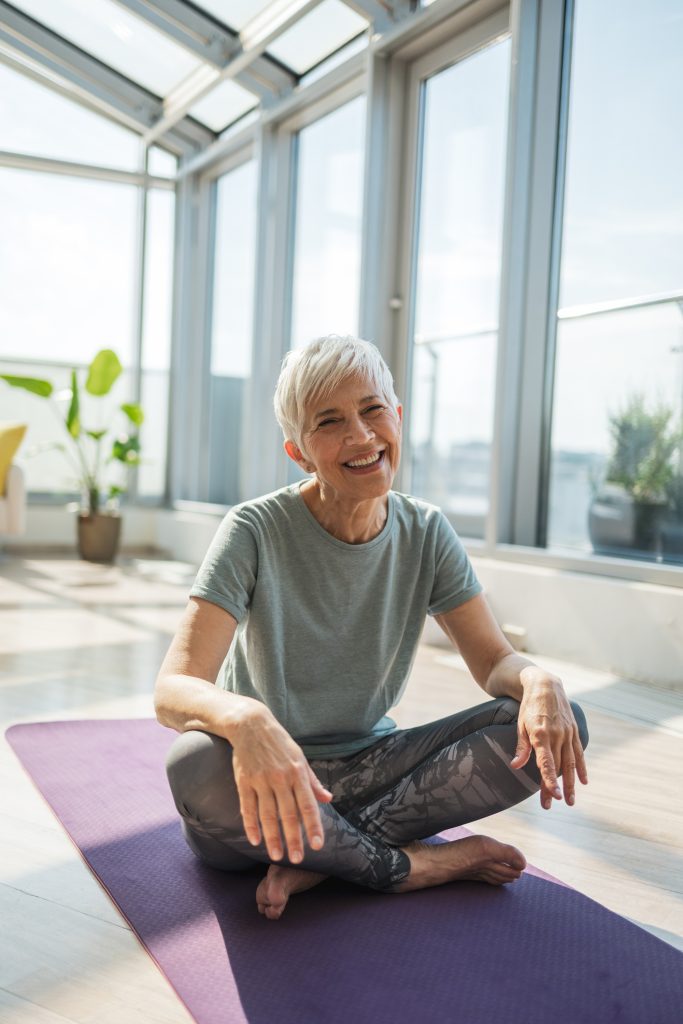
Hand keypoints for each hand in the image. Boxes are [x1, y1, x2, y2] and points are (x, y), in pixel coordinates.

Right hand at [231, 707, 332, 862]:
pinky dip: (251, 825)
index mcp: (298, 773)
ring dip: (273, 838)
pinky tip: (255, 840)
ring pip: (268, 815)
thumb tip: (328, 800)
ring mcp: (261, 780)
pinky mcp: (244, 781)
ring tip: (277, 856)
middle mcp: (280, 778)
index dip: (314, 826)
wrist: (251, 724)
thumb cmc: (279, 743)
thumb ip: (313, 782)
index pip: (308, 805)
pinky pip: (248, 807)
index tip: (318, 845)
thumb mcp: (300, 757)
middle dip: (294, 839)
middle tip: (297, 859)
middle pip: (289, 814)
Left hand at [509, 674, 587, 809]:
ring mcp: (567, 733)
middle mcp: (557, 735)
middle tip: (550, 805)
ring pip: (570, 763)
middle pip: (557, 768)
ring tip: (570, 800)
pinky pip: (579, 752)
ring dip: (570, 783)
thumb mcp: (520, 724)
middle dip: (554, 788)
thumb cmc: (528, 707)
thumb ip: (521, 747)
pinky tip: (583, 781)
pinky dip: (581, 768)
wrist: (545, 685)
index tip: (553, 796)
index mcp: (541, 734)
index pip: (546, 763)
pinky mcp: (574, 731)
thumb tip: (515, 766)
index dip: (549, 781)